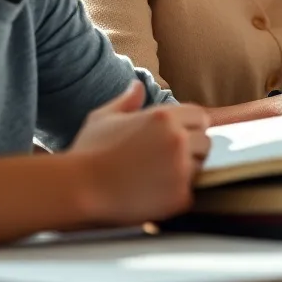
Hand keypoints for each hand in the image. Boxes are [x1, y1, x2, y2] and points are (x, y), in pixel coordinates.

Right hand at [69, 81, 209, 223]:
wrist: (76, 190)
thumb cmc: (87, 153)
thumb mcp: (103, 118)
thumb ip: (127, 101)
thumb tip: (138, 85)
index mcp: (165, 117)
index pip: (200, 117)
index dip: (189, 127)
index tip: (174, 138)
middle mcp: (178, 139)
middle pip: (205, 142)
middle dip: (190, 149)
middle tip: (164, 161)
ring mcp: (181, 168)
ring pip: (200, 167)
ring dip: (186, 172)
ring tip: (156, 178)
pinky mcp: (179, 196)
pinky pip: (191, 194)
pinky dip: (177, 196)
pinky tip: (154, 195)